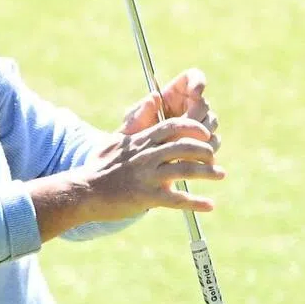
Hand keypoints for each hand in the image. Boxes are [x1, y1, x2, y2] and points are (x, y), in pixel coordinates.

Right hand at [30, 114, 225, 239]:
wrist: (84, 192)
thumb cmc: (99, 167)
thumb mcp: (115, 140)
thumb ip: (135, 122)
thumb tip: (152, 98)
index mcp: (140, 142)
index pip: (173, 127)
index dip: (193, 128)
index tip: (205, 134)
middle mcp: (146, 156)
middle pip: (184, 147)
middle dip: (204, 150)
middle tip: (213, 157)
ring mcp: (147, 176)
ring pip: (186, 170)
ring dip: (208, 172)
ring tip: (220, 174)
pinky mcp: (147, 197)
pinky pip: (178, 199)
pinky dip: (197, 202)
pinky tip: (210, 205)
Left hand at [118, 67, 219, 151]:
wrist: (139, 157)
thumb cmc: (135, 132)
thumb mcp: (133, 121)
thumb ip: (141, 111)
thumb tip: (152, 98)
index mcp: (175, 92)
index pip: (193, 77)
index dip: (198, 81)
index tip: (195, 92)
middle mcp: (191, 104)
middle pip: (203, 104)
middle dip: (194, 116)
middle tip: (182, 127)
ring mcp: (200, 122)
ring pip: (211, 123)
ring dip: (199, 133)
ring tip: (182, 142)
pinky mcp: (204, 140)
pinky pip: (213, 141)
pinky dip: (204, 147)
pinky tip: (189, 154)